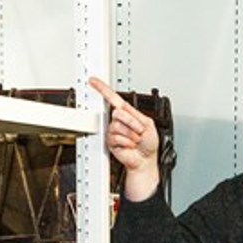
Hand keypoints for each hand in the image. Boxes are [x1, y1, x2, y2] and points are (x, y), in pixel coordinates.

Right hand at [88, 76, 160, 200]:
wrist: (145, 160)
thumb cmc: (149, 143)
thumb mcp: (148, 124)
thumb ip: (135, 114)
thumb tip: (122, 108)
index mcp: (128, 113)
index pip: (113, 98)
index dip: (103, 89)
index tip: (93, 81)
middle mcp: (118, 120)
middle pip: (118, 113)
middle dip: (132, 123)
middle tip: (139, 131)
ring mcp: (113, 131)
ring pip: (118, 126)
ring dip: (131, 135)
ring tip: (135, 140)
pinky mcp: (110, 141)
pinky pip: (117, 138)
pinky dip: (127, 142)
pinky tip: (130, 145)